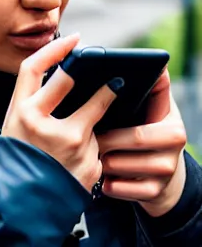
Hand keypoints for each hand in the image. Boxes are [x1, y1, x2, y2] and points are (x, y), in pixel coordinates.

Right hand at [2, 34, 120, 192]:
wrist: (22, 204)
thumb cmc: (18, 158)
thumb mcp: (15, 125)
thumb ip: (34, 100)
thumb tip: (66, 73)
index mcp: (22, 112)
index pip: (34, 67)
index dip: (55, 48)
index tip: (75, 40)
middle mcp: (45, 125)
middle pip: (71, 83)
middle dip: (91, 77)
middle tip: (110, 77)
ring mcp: (71, 145)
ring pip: (93, 116)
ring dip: (90, 122)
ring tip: (77, 134)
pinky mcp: (89, 164)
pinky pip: (98, 144)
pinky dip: (92, 146)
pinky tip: (77, 158)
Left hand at [97, 68, 187, 216]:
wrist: (164, 173)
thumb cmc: (146, 130)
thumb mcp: (150, 108)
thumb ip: (150, 88)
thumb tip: (155, 64)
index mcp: (171, 122)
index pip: (146, 110)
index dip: (121, 108)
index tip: (98, 107)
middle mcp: (174, 146)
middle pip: (134, 138)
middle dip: (105, 137)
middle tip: (82, 131)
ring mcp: (166, 172)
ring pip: (121, 165)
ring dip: (100, 160)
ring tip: (85, 151)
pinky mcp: (155, 192)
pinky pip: (121, 188)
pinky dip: (106, 183)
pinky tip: (97, 176)